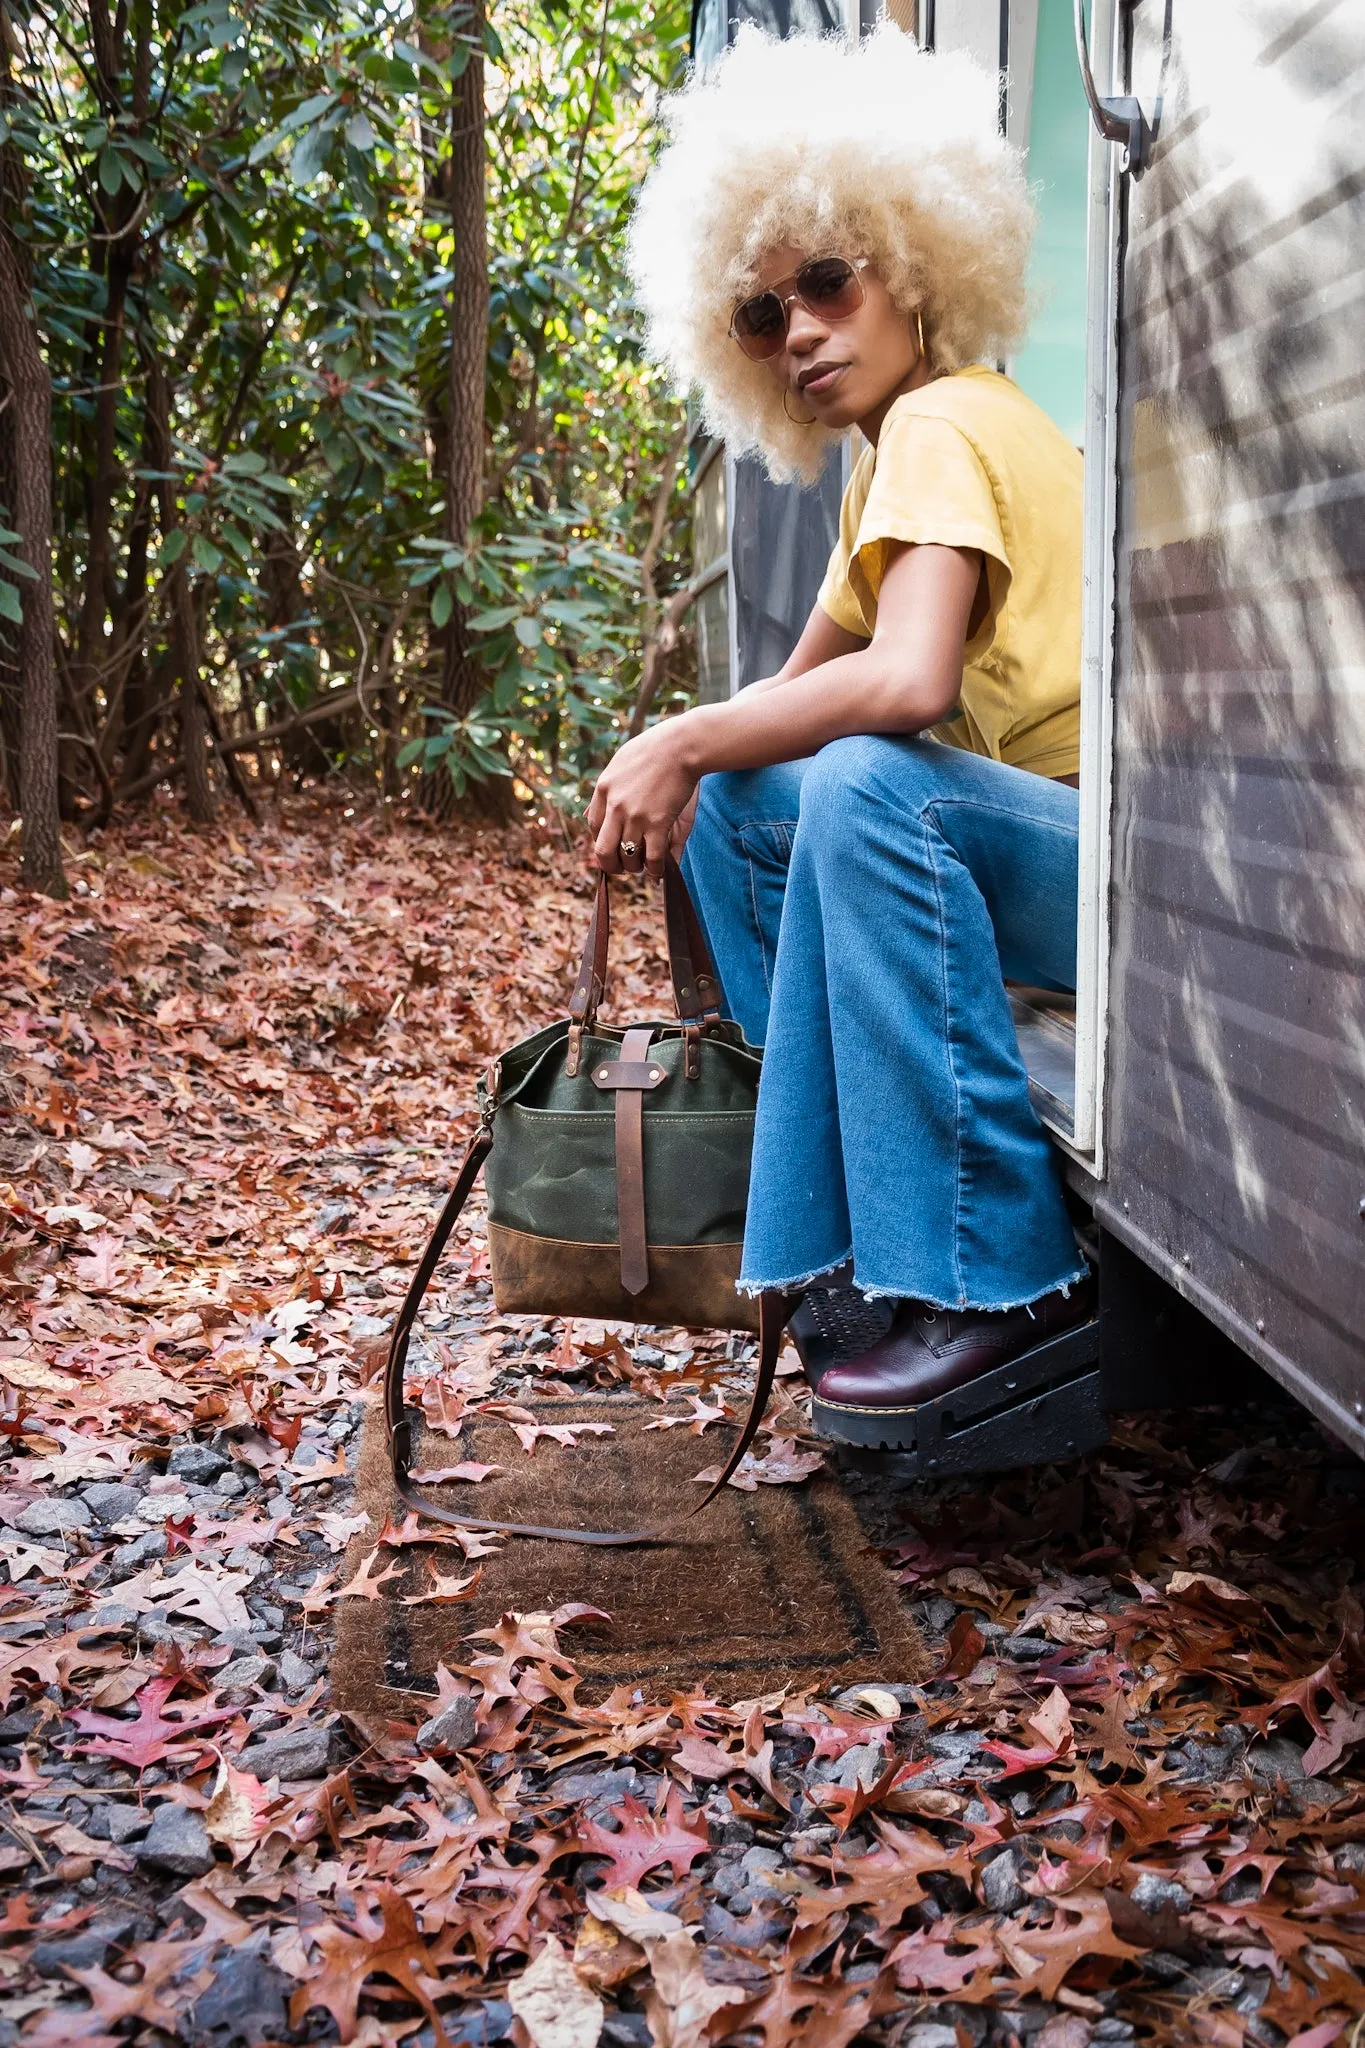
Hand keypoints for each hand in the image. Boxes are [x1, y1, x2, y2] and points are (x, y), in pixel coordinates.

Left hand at [585, 721, 697, 878]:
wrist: (681, 745)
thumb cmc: (655, 750)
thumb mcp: (619, 763)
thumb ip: (604, 789)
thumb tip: (584, 814)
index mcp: (603, 789)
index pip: (592, 826)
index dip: (602, 841)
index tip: (612, 845)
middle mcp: (614, 806)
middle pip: (602, 850)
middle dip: (611, 865)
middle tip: (623, 868)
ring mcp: (635, 816)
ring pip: (627, 857)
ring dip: (635, 867)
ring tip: (644, 866)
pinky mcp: (657, 823)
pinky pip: (652, 858)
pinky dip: (654, 870)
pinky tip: (659, 870)